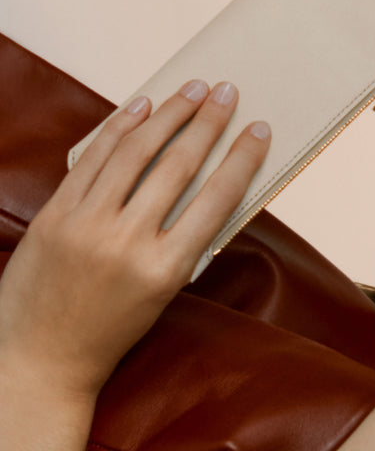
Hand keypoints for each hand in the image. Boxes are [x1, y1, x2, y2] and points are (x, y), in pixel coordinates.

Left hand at [0, 79, 271, 399]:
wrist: (40, 359)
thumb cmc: (109, 332)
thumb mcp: (161, 294)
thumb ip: (182, 243)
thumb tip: (207, 183)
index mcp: (165, 270)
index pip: (217, 200)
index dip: (241, 159)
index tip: (258, 130)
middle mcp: (126, 242)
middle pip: (178, 166)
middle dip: (207, 123)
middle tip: (226, 93)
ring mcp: (86, 225)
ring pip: (135, 153)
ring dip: (168, 114)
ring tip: (190, 90)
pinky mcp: (55, 215)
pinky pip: (93, 160)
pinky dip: (119, 128)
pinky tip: (141, 108)